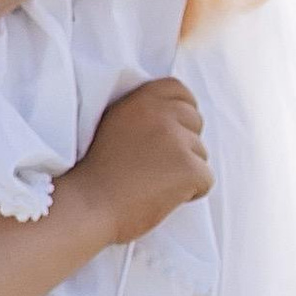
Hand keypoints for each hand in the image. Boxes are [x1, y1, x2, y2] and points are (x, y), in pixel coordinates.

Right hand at [71, 77, 211, 244]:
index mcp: (141, 99)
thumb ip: (142, 113)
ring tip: (153, 183)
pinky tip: (163, 197)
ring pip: (201, 153)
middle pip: (196, 121)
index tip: (172, 130)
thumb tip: (174, 114)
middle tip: (158, 165)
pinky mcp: (189, 167)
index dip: (181, 109)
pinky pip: (206, 180)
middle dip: (185, 143)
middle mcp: (161, 113)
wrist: (89, 206)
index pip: (178, 89)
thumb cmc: (98, 173)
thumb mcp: (113, 124)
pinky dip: (191, 193)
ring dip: (185, 170)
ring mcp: (176, 139)